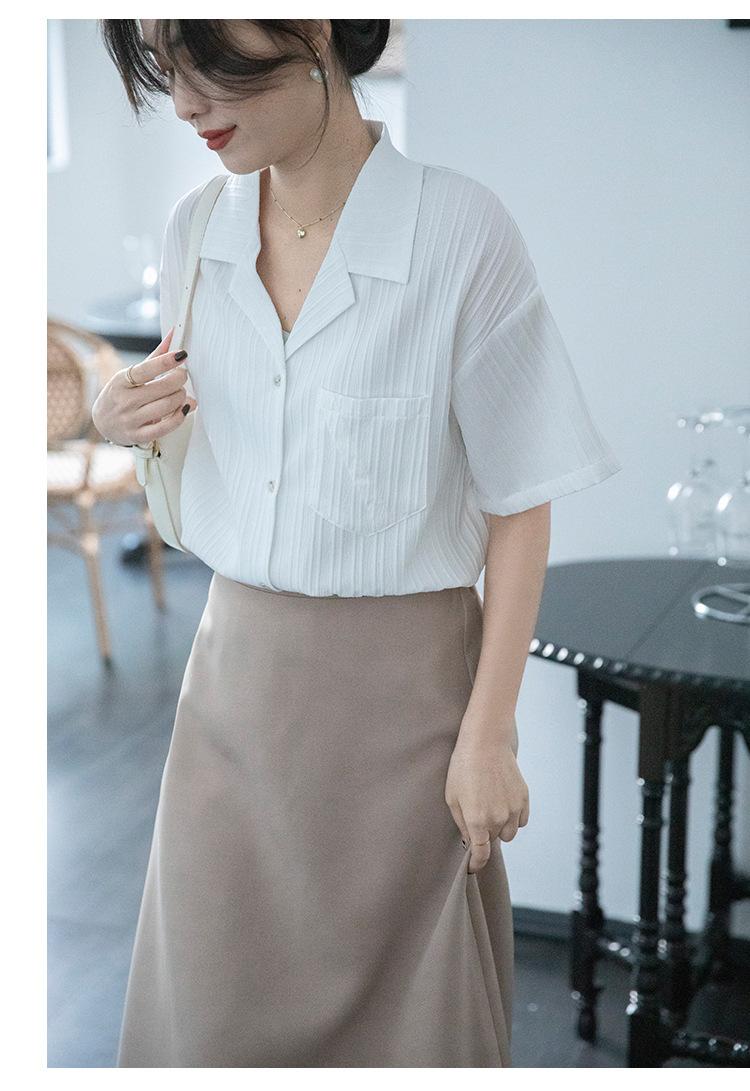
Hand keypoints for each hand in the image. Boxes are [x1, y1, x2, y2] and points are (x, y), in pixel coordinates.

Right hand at [91, 326, 197, 446]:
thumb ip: (155, 357)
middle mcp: (125, 400)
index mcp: (121, 381)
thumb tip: (174, 333)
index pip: (146, 370)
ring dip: (181, 397)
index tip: (182, 354)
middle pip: (162, 388)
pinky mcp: (138, 436)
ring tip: (181, 393)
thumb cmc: (122, 394)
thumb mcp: (132, 375)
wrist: (103, 423)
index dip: (166, 361)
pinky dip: (180, 416)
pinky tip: (184, 408)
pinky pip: (165, 427)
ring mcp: (131, 419)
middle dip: (179, 380)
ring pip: (167, 406)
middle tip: (181, 377)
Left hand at [444, 719, 528, 873]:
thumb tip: (468, 839)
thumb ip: (460, 822)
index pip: (480, 854)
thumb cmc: (463, 766)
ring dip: (501, 827)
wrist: (486, 742)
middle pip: (493, 840)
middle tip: (477, 814)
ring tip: (491, 807)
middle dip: (485, 833)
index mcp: (477, 820)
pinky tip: (504, 803)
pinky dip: (514, 818)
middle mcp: (498, 819)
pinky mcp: (524, 798)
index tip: (472, 867)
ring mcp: (514, 809)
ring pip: (510, 833)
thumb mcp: (452, 796)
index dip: (475, 864)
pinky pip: (522, 820)